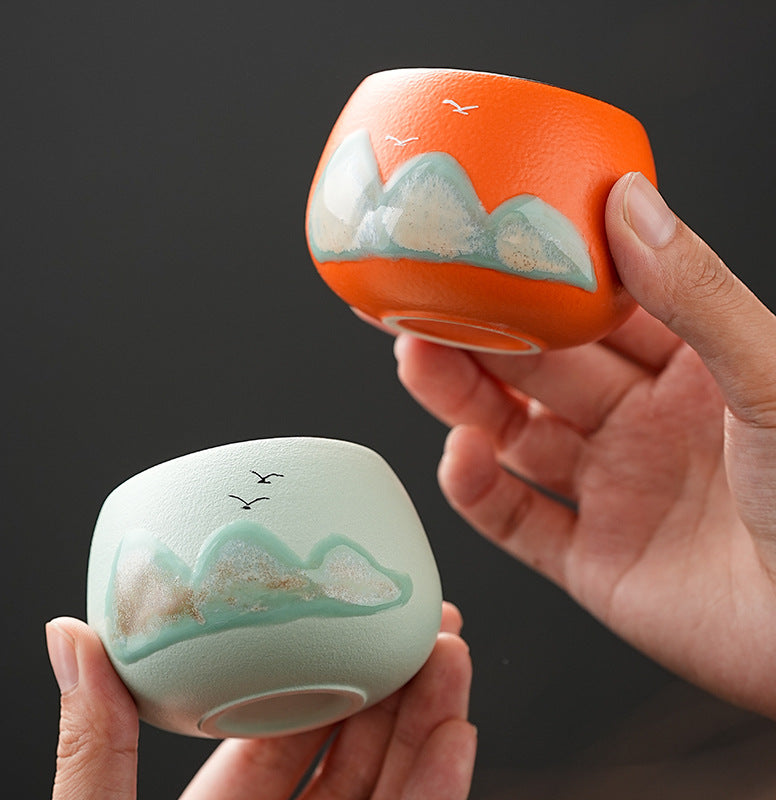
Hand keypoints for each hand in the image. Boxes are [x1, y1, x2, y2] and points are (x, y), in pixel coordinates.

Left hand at [46, 603, 474, 798]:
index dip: (321, 669)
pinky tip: (457, 734)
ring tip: (451, 654)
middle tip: (425, 622)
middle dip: (392, 683)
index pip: (280, 730)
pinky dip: (439, 790)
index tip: (353, 617)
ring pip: (390, 789)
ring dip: (428, 721)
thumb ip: (96, 744)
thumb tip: (70, 632)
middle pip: (350, 751)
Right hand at [395, 172, 775, 718]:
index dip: (541, 275)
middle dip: (481, 332)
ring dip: (463, 399)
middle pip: (540, 368)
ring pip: (515, 434)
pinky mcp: (588, 559)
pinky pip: (515, 518)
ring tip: (417, 358)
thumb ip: (694, 293)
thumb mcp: (769, 377)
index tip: (489, 239)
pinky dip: (478, 490)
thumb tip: (629, 200)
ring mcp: (610, 491)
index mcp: (689, 371)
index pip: (596, 308)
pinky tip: (463, 456)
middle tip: (428, 296)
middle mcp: (640, 426)